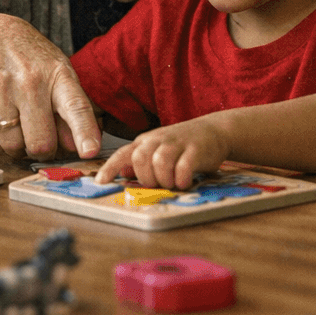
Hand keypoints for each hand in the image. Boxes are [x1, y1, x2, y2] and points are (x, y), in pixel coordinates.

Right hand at [0, 13, 100, 160]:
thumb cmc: (29, 61)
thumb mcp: (57, 75)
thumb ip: (71, 111)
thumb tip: (80, 148)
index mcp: (57, 74)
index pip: (75, 107)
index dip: (84, 132)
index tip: (90, 152)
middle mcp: (28, 78)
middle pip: (39, 141)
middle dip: (42, 150)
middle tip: (39, 142)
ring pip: (11, 144)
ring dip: (15, 146)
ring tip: (16, 126)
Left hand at [93, 118, 227, 189]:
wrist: (214, 131)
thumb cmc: (182, 145)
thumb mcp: (158, 150)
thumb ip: (141, 161)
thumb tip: (124, 173)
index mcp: (146, 141)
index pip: (123, 154)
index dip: (110, 167)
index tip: (101, 182)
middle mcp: (158, 140)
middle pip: (140, 158)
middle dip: (146, 177)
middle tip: (158, 183)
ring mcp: (177, 143)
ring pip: (160, 162)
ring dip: (164, 179)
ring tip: (173, 183)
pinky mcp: (196, 149)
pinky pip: (183, 166)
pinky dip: (181, 178)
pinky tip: (185, 181)